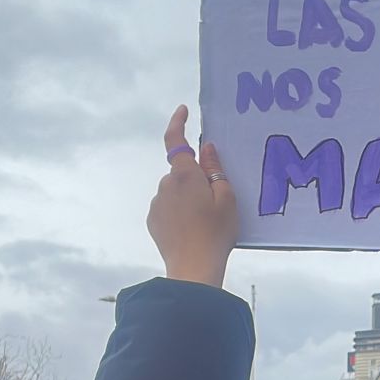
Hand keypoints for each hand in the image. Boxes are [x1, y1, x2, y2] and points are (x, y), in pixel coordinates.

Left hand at [148, 107, 239, 287]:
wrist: (193, 268)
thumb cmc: (215, 233)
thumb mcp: (226, 199)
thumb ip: (216, 170)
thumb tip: (207, 148)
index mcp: (185, 175)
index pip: (176, 140)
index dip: (178, 122)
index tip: (183, 111)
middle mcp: (166, 184)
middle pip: (181, 171)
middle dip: (195, 178)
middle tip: (215, 200)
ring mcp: (157, 203)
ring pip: (175, 190)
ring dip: (188, 197)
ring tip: (204, 221)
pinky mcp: (153, 220)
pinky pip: (167, 207)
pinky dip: (179, 212)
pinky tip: (192, 230)